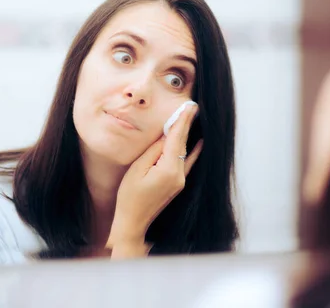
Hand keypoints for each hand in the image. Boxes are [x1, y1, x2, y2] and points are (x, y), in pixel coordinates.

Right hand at [107, 104, 202, 253]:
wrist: (133, 222)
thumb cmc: (129, 196)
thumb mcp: (138, 169)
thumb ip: (153, 150)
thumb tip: (165, 135)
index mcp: (168, 169)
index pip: (176, 139)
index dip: (182, 121)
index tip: (189, 107)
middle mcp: (179, 175)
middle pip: (182, 144)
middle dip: (186, 124)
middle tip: (192, 107)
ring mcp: (180, 180)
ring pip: (184, 152)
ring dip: (186, 135)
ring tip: (191, 117)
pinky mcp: (177, 184)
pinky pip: (187, 163)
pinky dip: (192, 151)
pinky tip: (199, 143)